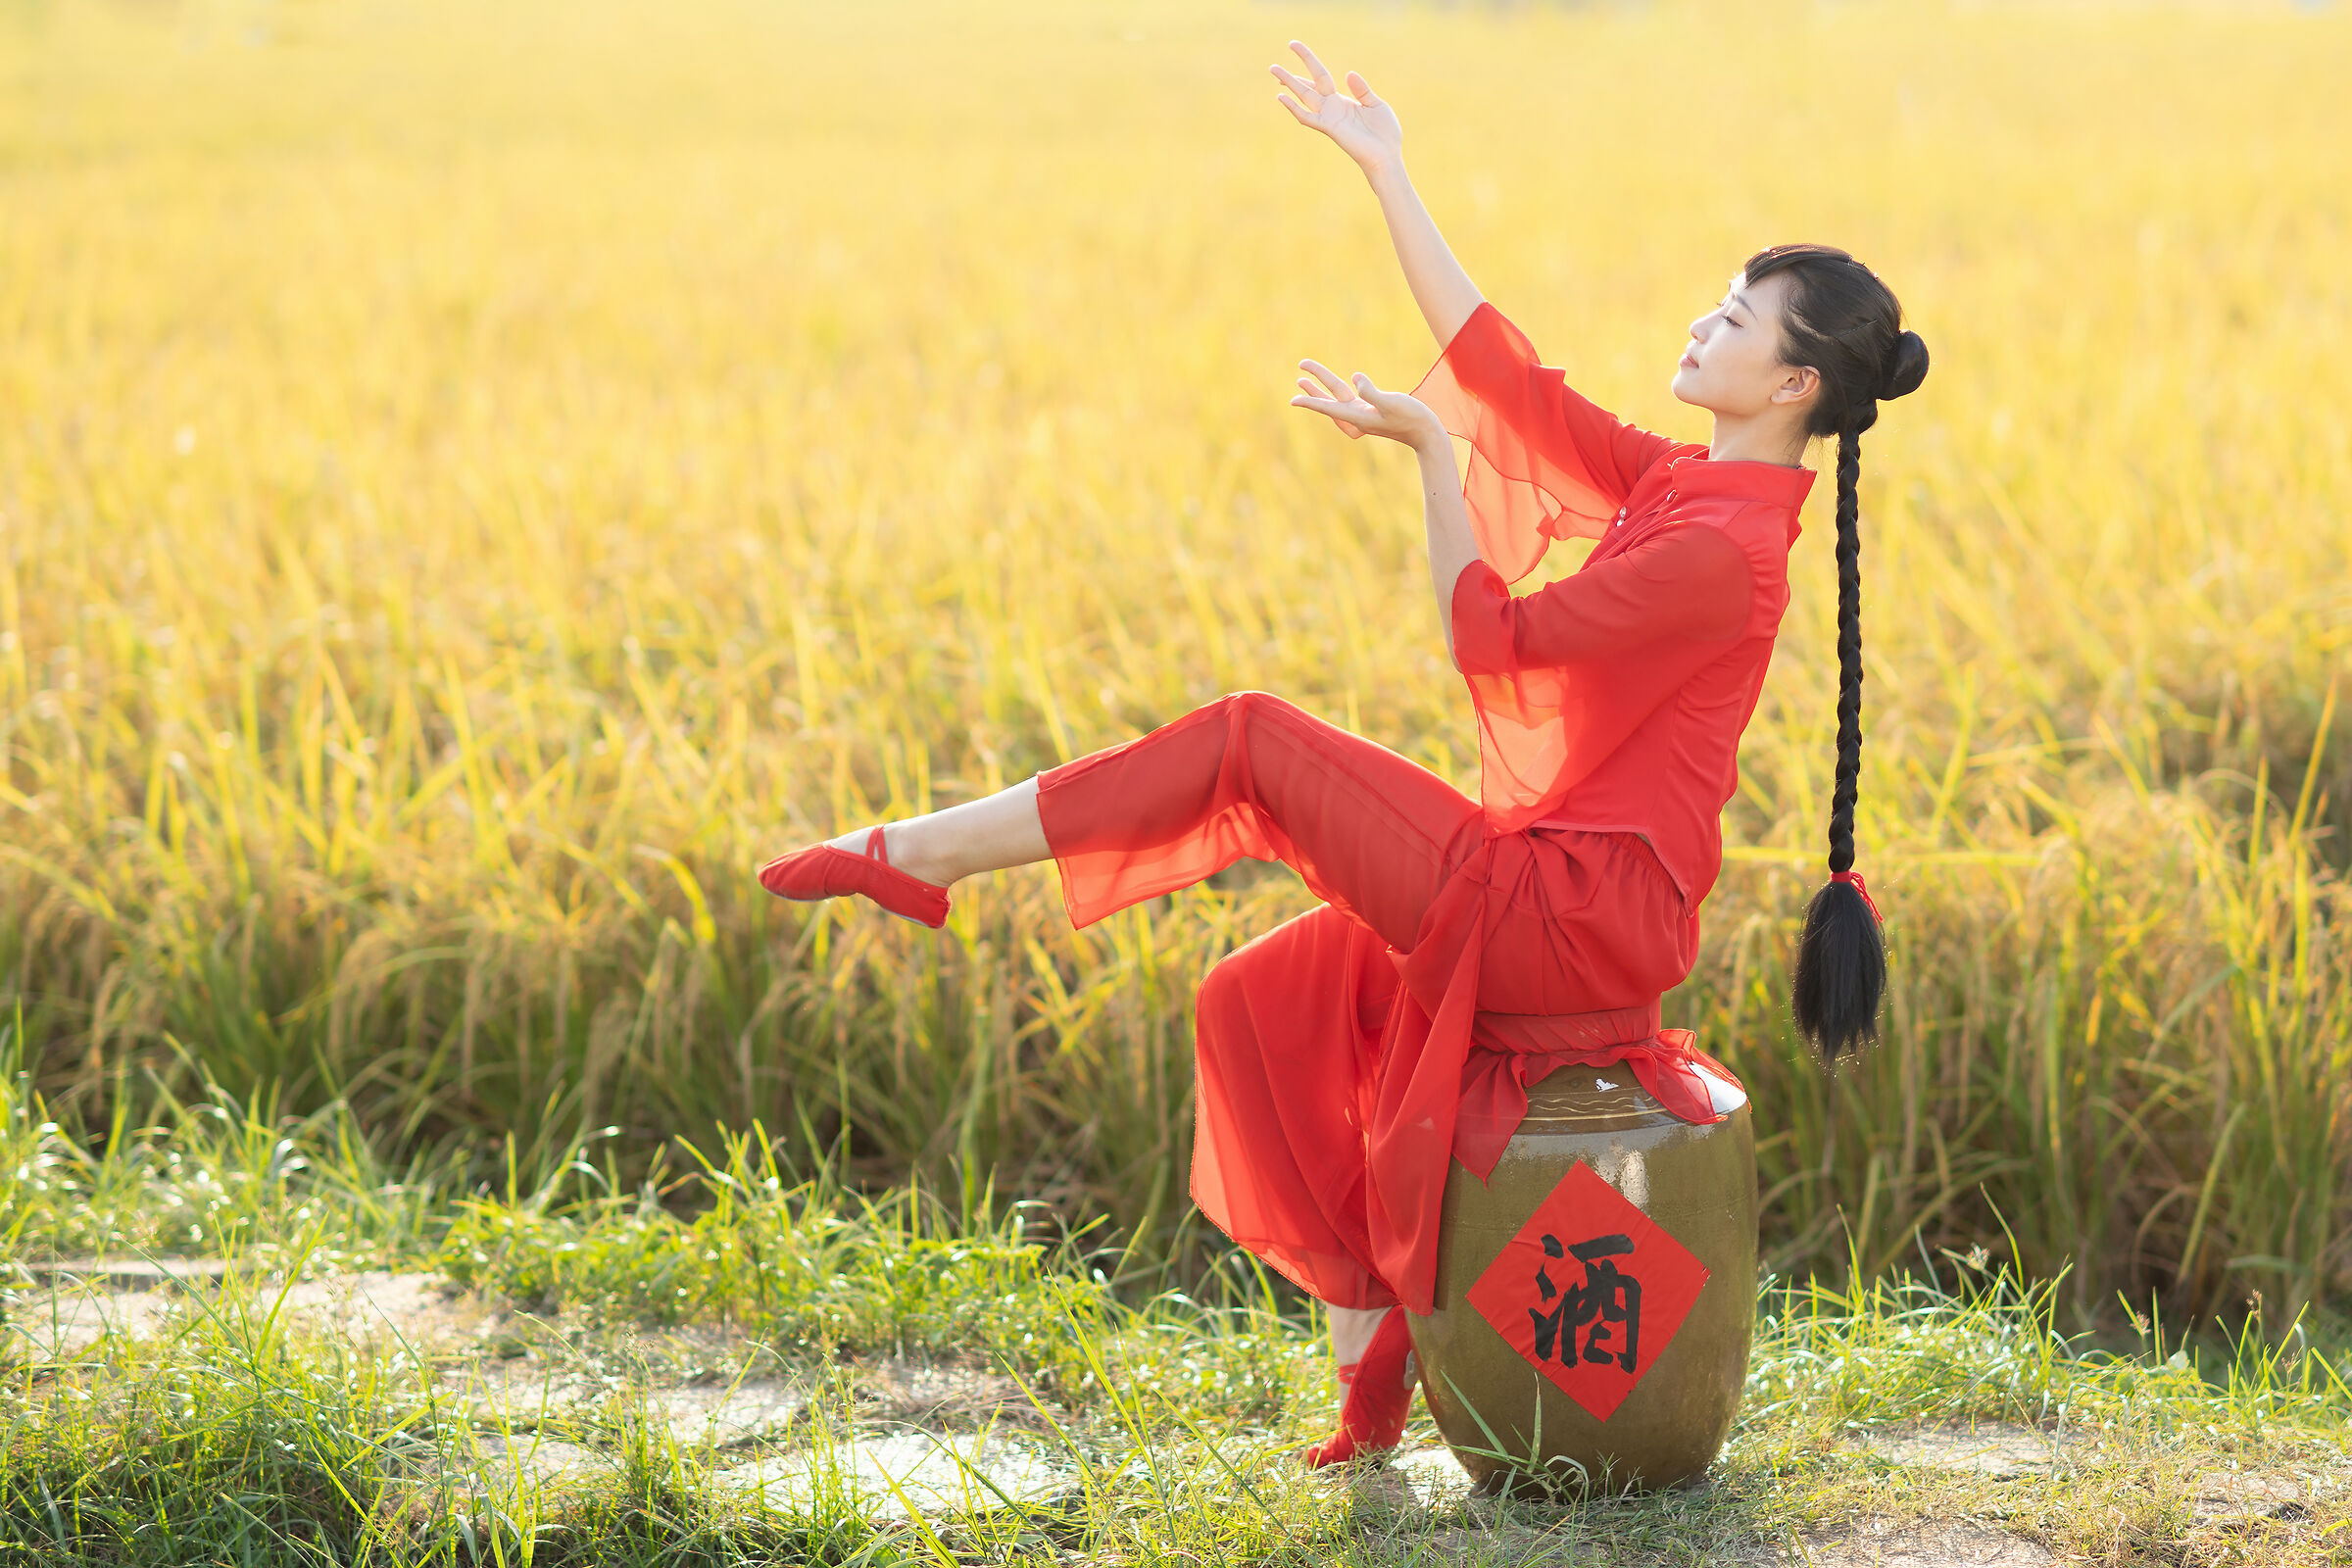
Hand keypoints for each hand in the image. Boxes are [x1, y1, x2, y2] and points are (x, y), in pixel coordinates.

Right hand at [1271, 41, 1402, 173]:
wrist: (1386, 156)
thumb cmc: (1384, 133)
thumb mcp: (1375, 104)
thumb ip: (1361, 89)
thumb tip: (1348, 73)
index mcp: (1341, 100)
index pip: (1319, 76)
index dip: (1308, 61)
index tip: (1294, 46)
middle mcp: (1331, 108)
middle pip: (1306, 87)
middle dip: (1290, 76)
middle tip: (1272, 67)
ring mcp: (1328, 118)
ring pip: (1303, 97)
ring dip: (1289, 84)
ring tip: (1274, 71)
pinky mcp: (1330, 128)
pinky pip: (1308, 117)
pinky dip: (1294, 108)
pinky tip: (1282, 98)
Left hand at [1290, 360, 1441, 448]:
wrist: (1427, 434)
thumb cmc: (1413, 418)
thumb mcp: (1392, 403)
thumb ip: (1371, 391)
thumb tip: (1354, 378)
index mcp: (1360, 417)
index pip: (1329, 407)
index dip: (1311, 402)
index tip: (1293, 400)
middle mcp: (1359, 417)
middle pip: (1331, 400)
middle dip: (1314, 387)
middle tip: (1298, 375)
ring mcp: (1365, 416)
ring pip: (1337, 399)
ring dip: (1321, 389)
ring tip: (1303, 380)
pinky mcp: (1373, 413)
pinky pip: (1349, 402)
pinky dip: (1338, 394)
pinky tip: (1341, 387)